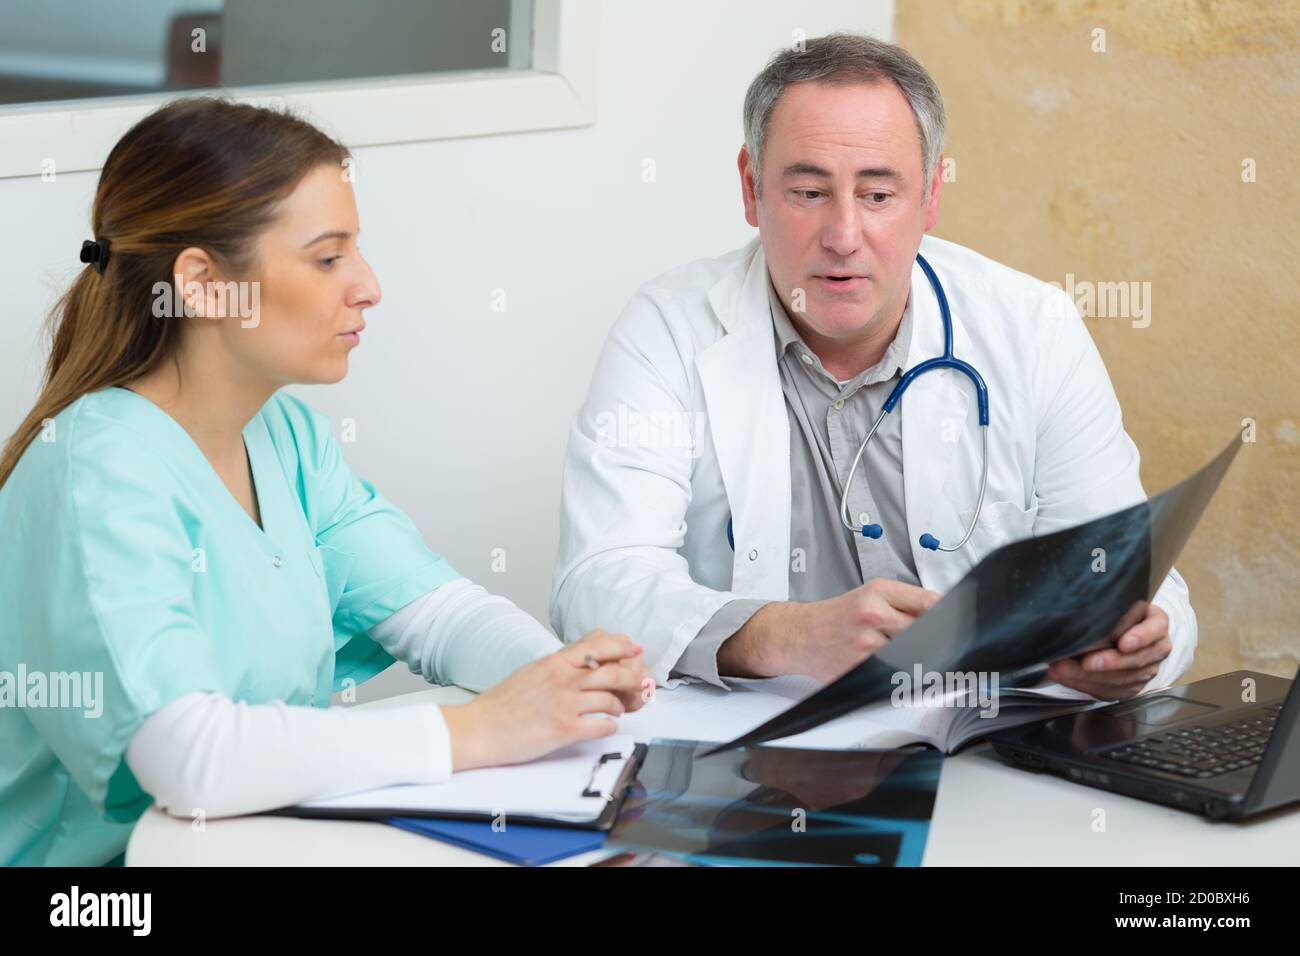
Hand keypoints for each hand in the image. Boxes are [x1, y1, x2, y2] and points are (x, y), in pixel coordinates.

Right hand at [442, 630, 652, 770]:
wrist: (481, 728)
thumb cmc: (504, 702)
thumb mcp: (534, 670)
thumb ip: (561, 662)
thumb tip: (587, 654)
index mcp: (555, 662)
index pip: (600, 644)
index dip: (623, 647)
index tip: (634, 651)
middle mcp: (562, 679)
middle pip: (614, 672)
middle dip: (633, 679)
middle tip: (639, 684)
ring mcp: (564, 704)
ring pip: (612, 699)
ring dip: (621, 705)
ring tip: (617, 708)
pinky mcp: (564, 729)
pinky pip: (603, 725)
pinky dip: (611, 725)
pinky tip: (605, 725)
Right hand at [721, 578, 941, 682]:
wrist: (798, 634)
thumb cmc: (835, 617)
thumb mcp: (869, 596)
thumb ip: (905, 604)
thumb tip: (944, 617)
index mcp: (879, 591)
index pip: (931, 603)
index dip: (950, 617)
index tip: (960, 626)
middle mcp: (873, 614)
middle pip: (927, 631)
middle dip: (939, 642)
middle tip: (947, 649)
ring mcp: (866, 643)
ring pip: (914, 656)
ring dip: (923, 662)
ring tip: (923, 663)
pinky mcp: (859, 667)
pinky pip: (894, 675)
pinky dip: (902, 676)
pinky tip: (900, 673)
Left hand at [1047, 602, 1170, 700]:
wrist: (1120, 630)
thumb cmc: (1116, 613)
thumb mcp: (1116, 606)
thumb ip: (1106, 612)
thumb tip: (1077, 618)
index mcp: (1156, 623)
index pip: (1155, 630)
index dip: (1140, 638)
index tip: (1122, 644)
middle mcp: (1157, 648)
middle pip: (1137, 660)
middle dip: (1109, 663)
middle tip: (1085, 662)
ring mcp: (1147, 670)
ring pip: (1123, 680)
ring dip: (1089, 677)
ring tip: (1063, 670)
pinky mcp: (1133, 687)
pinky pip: (1112, 692)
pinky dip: (1087, 686)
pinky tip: (1068, 679)